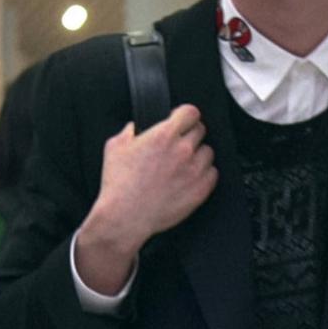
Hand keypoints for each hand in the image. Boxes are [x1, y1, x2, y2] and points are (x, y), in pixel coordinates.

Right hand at [75, 105, 217, 292]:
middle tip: (178, 144)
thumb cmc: (119, 184)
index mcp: (164, 135)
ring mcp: (194, 170)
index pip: (190, 112)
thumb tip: (138, 126)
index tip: (181, 121)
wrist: (125, 217)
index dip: (185, 115)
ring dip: (198, 154)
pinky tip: (189, 178)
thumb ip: (130, 130)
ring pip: (208, 152)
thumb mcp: (115, 146)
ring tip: (183, 164)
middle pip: (201, 130)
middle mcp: (183, 149)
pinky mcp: (201, 189)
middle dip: (190, 134)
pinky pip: (212, 173)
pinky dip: (204, 174)